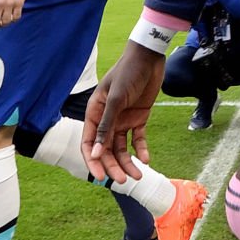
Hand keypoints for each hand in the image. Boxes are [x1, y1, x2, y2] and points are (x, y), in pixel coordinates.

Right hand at [83, 42, 164, 182]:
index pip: (89, 143)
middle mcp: (106, 119)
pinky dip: (141, 150)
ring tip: (138, 175)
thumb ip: (106, 127)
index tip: (100, 177)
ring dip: (128, 162)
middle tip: (123, 180)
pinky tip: (146, 159)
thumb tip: (96, 153)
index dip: (93, 161)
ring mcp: (122, 120)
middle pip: (106, 149)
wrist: (149, 58)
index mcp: (94, 113)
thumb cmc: (128, 73)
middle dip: (113, 166)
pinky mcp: (138, 118)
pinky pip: (138, 139)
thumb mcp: (116, 100)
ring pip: (122, 148)